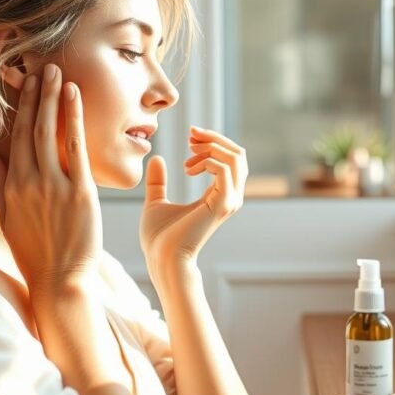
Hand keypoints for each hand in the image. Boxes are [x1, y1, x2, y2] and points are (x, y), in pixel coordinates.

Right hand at [0, 63, 102, 292]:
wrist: (59, 282)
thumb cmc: (37, 254)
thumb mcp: (10, 219)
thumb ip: (2, 185)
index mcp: (12, 186)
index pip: (15, 137)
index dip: (20, 107)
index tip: (24, 83)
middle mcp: (29, 181)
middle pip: (31, 128)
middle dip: (36, 94)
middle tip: (43, 66)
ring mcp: (53, 186)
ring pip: (51, 132)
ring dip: (53, 98)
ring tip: (58, 72)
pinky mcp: (79, 193)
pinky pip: (75, 148)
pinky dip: (75, 119)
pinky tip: (76, 97)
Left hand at [139, 126, 247, 287]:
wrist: (162, 258)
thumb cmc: (159, 238)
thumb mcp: (156, 202)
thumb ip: (158, 182)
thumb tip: (157, 159)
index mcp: (218, 195)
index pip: (231, 159)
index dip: (213, 142)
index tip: (190, 137)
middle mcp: (229, 197)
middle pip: (238, 154)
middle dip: (214, 138)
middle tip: (191, 136)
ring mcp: (228, 200)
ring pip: (236, 158)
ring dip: (212, 146)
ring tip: (190, 152)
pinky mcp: (222, 204)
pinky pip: (225, 169)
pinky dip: (208, 160)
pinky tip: (188, 168)